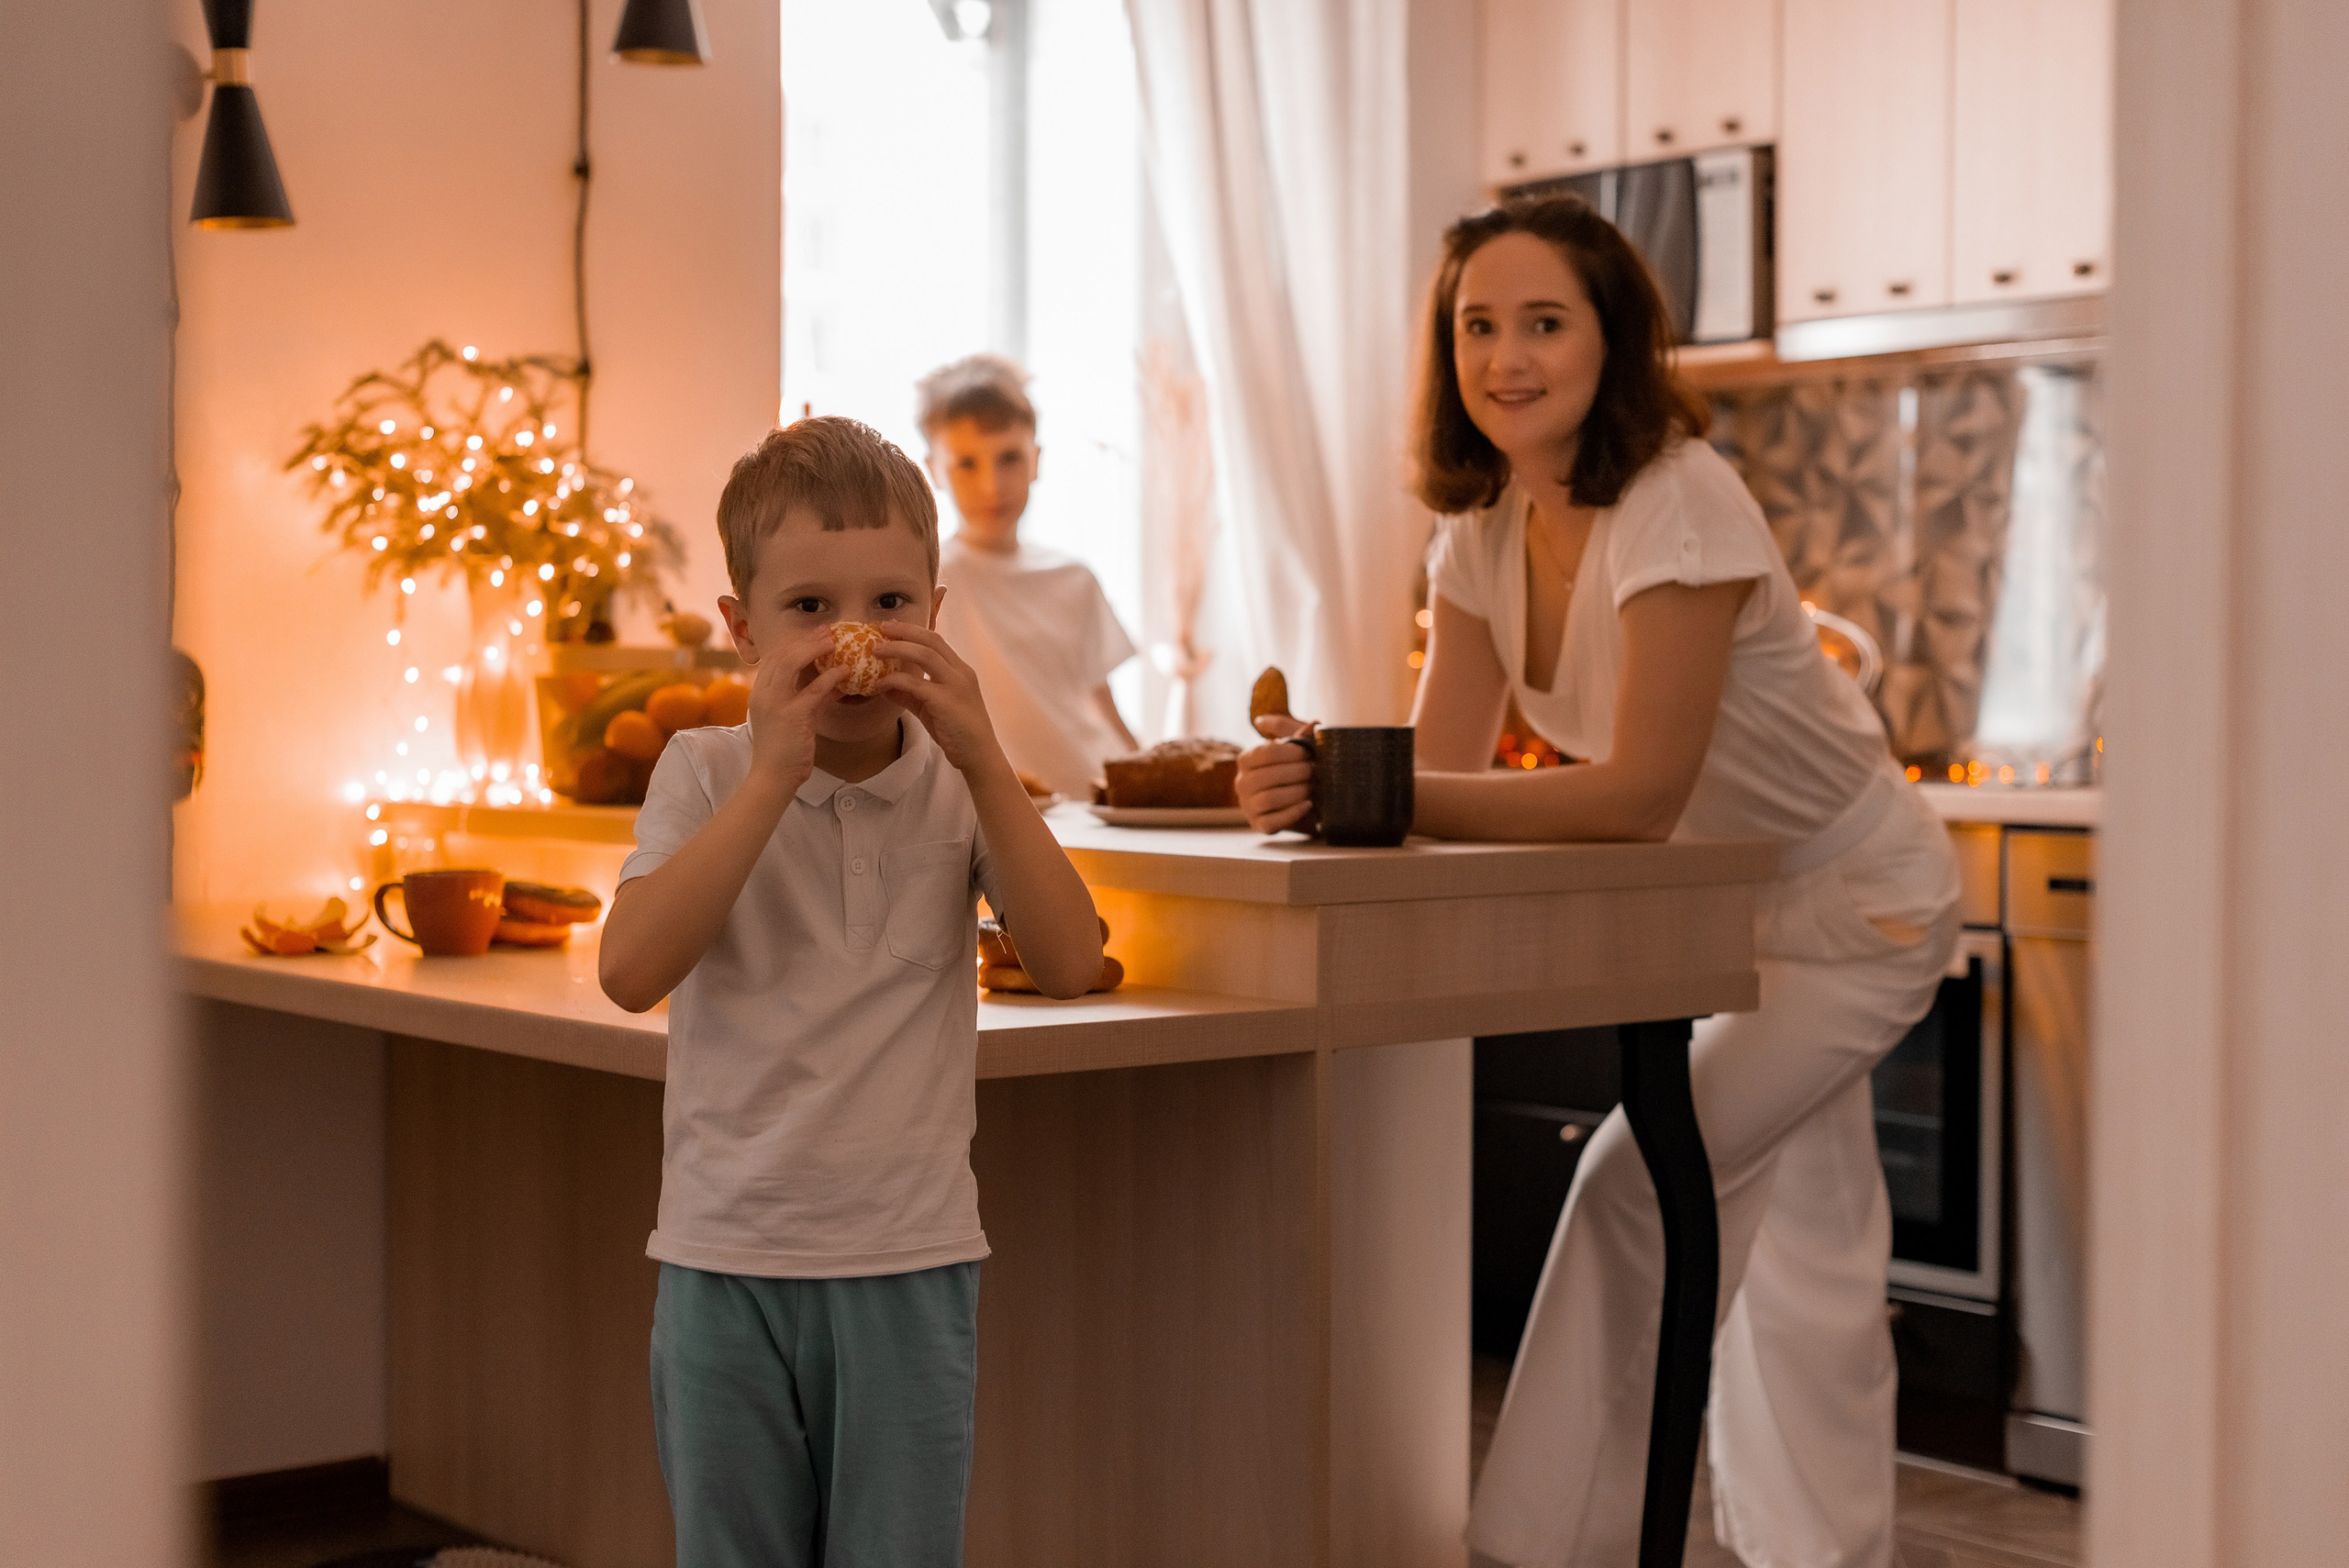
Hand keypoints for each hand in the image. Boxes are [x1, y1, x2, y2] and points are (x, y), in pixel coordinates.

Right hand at [744, 625, 851, 790]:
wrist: (772, 778)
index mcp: (759, 694)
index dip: (795, 644)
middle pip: (782, 655)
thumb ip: (808, 700)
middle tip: (828, 632)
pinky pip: (813, 690)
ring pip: (792, 664)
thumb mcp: (793, 720)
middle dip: (806, 640)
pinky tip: (846, 672)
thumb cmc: (782, 753)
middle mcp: (763, 694)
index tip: (815, 636)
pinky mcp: (792, 716)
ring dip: (815, 649)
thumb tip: (832, 685)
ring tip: (836, 642)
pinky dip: (831, 678)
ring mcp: (775, 704)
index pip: (774, 658)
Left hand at [874, 624, 1006, 775]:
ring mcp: (954, 685)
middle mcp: (960, 672)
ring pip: (925, 655)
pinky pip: (915, 684)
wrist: (978, 754)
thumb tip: (885, 685)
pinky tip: (880, 684)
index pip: (936, 641)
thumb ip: (911, 695)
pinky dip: (895, 680)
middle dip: (904, 631)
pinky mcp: (945, 701)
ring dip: (898, 649)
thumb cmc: (957, 732)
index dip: (912, 631)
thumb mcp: (931, 708)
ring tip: (876, 649)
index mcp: (960, 670)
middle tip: (881, 628)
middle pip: (931, 640)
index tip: (891, 626)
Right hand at [1238, 714, 1317, 833]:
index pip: (1264, 753)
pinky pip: (1273, 821)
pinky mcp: (1259, 825)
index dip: (1289, 752)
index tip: (1307, 753)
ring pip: (1269, 799)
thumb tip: (1313, 724)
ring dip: (1296, 792)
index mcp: (1246, 759)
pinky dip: (1293, 812)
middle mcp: (1241, 783)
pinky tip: (1308, 804)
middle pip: (1267, 776)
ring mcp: (1248, 805)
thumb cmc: (1295, 767)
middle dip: (1296, 772)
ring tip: (1312, 787)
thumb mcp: (1296, 747)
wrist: (1300, 798)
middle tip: (1314, 770)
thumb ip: (1300, 734)